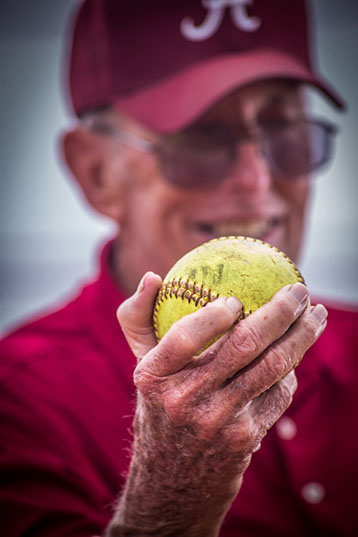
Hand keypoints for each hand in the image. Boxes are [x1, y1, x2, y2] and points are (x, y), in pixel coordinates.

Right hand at [106, 273, 326, 536]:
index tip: (237, 298)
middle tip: (300, 290)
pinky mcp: (246, 437)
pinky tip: (295, 354)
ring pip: (272, 367)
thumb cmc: (160, 405)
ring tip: (317, 315)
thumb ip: (138, 318)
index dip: (215, 314)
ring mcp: (219, 421)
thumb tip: (153, 275)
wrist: (174, 477)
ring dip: (302, 336)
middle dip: (282, 311)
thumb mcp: (141, 365)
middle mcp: (186, 400)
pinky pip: (278, 393)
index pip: (185, 337)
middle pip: (244, 346)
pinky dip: (290, 370)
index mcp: (153, 376)